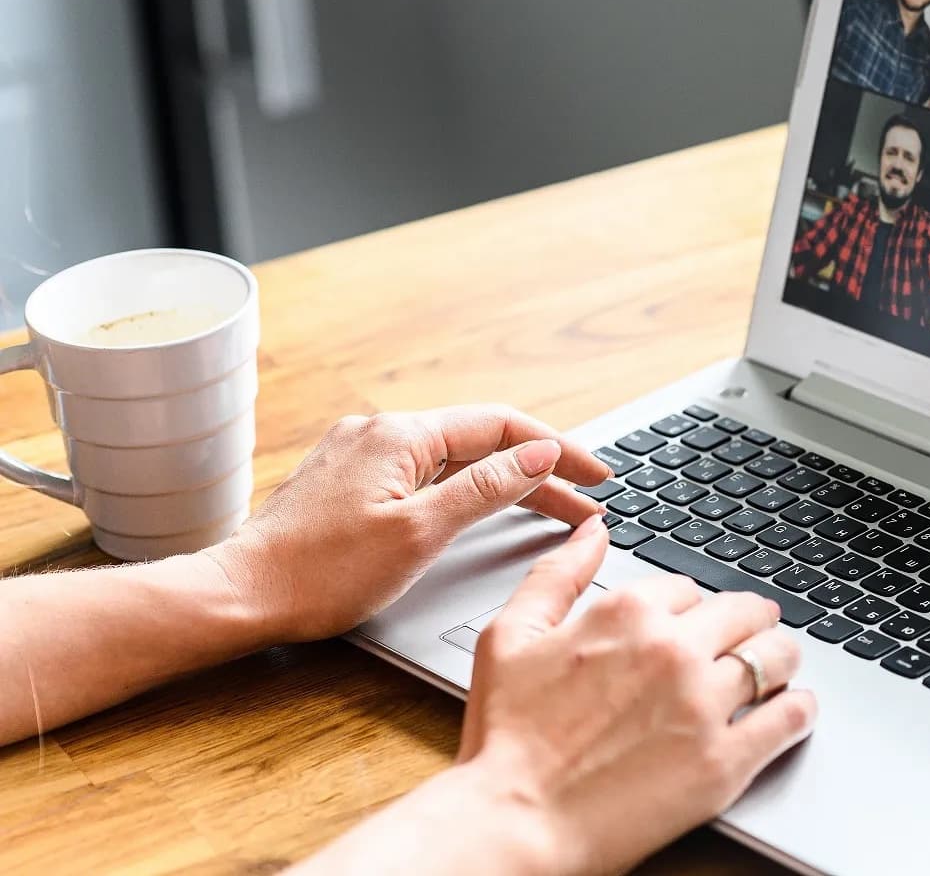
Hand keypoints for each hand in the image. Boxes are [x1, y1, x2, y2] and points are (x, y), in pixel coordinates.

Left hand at [205, 404, 608, 643]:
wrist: (238, 596)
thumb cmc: (320, 575)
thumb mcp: (420, 533)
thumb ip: (487, 488)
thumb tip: (539, 454)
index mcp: (401, 434)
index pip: (502, 426)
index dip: (558, 450)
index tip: (598, 477)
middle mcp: (380, 431)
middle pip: (481, 442)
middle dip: (540, 472)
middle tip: (587, 505)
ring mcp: (361, 454)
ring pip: (453, 460)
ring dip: (505, 483)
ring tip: (552, 511)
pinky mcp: (347, 481)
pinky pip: (424, 473)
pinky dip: (465, 491)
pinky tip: (484, 510)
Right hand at [457, 517, 816, 874]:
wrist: (515, 824)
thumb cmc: (507, 739)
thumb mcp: (510, 636)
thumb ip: (557, 574)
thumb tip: (594, 529)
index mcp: (626, 613)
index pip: (690, 588)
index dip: (693, 607)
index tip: (695, 623)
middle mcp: (673, 650)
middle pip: (745, 613)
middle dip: (750, 621)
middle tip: (753, 633)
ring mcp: (704, 704)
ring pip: (776, 656)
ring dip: (781, 656)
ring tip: (777, 667)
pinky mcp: (725, 760)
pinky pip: (790, 718)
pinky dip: (799, 708)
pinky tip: (793, 708)